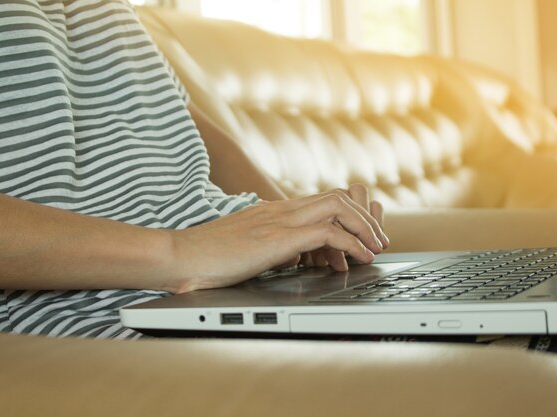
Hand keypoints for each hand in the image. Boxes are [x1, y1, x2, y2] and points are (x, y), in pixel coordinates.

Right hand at [168, 187, 388, 292]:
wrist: (178, 256)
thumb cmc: (206, 257)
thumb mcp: (247, 247)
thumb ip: (272, 246)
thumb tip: (293, 257)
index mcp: (273, 211)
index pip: (323, 200)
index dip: (349, 215)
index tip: (360, 239)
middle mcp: (280, 209)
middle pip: (338, 196)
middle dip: (366, 217)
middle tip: (378, 241)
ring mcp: (279, 220)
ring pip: (338, 207)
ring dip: (364, 227)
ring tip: (375, 248)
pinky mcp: (277, 238)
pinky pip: (327, 233)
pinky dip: (351, 244)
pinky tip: (359, 258)